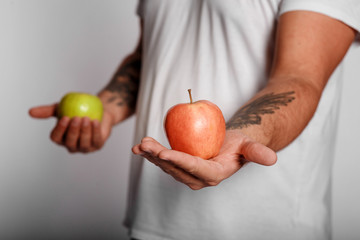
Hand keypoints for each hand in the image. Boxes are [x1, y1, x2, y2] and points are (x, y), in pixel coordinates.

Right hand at [29, 103, 112, 152]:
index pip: (56, 138)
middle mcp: (71, 145)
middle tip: (76, 118)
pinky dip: (95, 131)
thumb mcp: (61, 108)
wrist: (97, 110)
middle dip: (73, 130)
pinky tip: (95, 122)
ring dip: (85, 131)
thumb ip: (47, 111)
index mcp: (60, 139)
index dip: (60, 129)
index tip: (64, 118)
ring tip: (86, 118)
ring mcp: (85, 147)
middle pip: (70, 142)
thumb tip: (30, 112)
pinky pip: (96, 140)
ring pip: (83, 142)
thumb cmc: (77, 109)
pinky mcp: (97, 145)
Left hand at [132, 130, 276, 189]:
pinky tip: (138, 147)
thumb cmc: (240, 144)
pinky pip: (163, 160)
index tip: (164, 152)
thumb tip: (272, 159)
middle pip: (176, 168)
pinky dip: (150, 154)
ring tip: (140, 144)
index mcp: (214, 174)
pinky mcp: (179, 166)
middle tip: (146, 145)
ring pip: (166, 165)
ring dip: (151, 155)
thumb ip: (258, 153)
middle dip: (159, 158)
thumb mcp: (249, 145)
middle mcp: (198, 178)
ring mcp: (187, 173)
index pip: (195, 168)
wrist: (230, 146)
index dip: (179, 161)